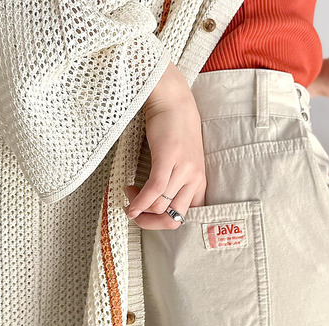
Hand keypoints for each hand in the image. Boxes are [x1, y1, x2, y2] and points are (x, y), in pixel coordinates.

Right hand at [123, 61, 206, 229]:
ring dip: (140, 206)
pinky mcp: (169, 159)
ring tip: (129, 193)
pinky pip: (154, 191)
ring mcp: (184, 169)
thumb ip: (176, 182)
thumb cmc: (174, 130)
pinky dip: (139, 202)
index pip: (188, 216)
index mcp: (199, 182)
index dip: (165, 222)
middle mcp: (195, 178)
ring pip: (160, 206)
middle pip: (174, 219)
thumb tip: (155, 206)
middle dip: (151, 222)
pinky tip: (129, 204)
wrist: (172, 100)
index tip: (149, 215)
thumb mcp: (182, 161)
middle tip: (136, 213)